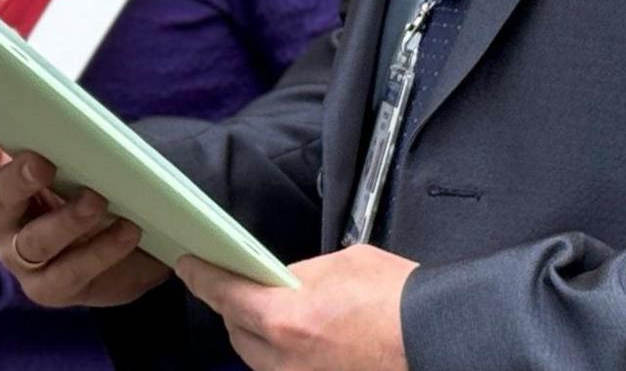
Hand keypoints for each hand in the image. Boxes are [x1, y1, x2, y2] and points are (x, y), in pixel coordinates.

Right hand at [0, 105, 169, 307]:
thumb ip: (66, 135)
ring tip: (98, 201)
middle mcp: (5, 219)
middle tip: (41, 163)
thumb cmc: (96, 192)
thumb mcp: (82, 160)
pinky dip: (101, 250)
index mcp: (4, 179)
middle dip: (18, 179)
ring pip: (34, 242)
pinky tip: (127, 230)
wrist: (129, 251)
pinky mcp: (49, 288)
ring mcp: (22, 258)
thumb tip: (67, 99)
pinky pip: (71, 272)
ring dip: (68, 220)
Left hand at [173, 245, 414, 370]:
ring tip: (275, 309)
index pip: (224, 296)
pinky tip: (302, 335)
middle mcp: (284, 360)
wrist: (437, 335)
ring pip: (259, 357)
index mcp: (284, 320)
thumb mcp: (339, 264)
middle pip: (237, 332)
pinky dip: (284, 352)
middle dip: (234, 307)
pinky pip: (284, 369)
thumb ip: (299, 275)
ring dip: (258, 332)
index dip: (201, 278)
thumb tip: (284, 282)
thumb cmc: (396, 298)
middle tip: (242, 282)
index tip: (189, 266)